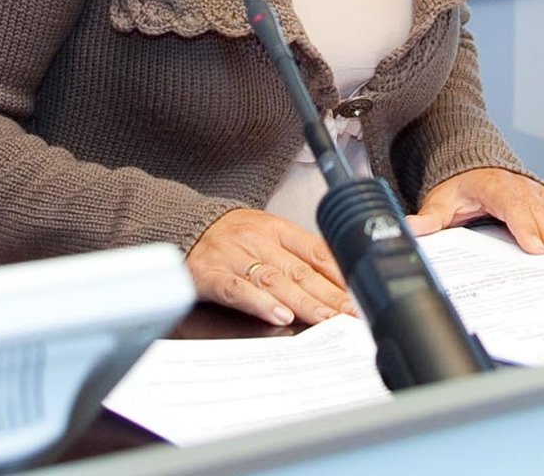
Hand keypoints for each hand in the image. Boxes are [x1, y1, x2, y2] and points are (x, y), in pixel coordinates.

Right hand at [186, 207, 357, 326]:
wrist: (185, 225)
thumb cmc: (233, 235)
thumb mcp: (268, 232)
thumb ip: (297, 253)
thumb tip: (336, 280)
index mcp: (277, 229)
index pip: (315, 251)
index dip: (339, 274)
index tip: (358, 295)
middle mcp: (259, 241)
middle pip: (299, 271)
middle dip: (328, 296)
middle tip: (350, 316)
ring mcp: (235, 257)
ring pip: (274, 281)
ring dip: (303, 303)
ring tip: (325, 319)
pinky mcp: (211, 274)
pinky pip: (238, 289)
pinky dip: (259, 303)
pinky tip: (278, 316)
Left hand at [405, 168, 543, 256]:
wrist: (475, 162)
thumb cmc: (459, 186)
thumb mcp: (441, 200)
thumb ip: (429, 217)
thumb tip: (410, 227)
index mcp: (494, 186)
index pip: (511, 206)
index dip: (524, 226)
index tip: (534, 247)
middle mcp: (521, 188)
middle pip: (539, 213)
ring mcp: (538, 192)